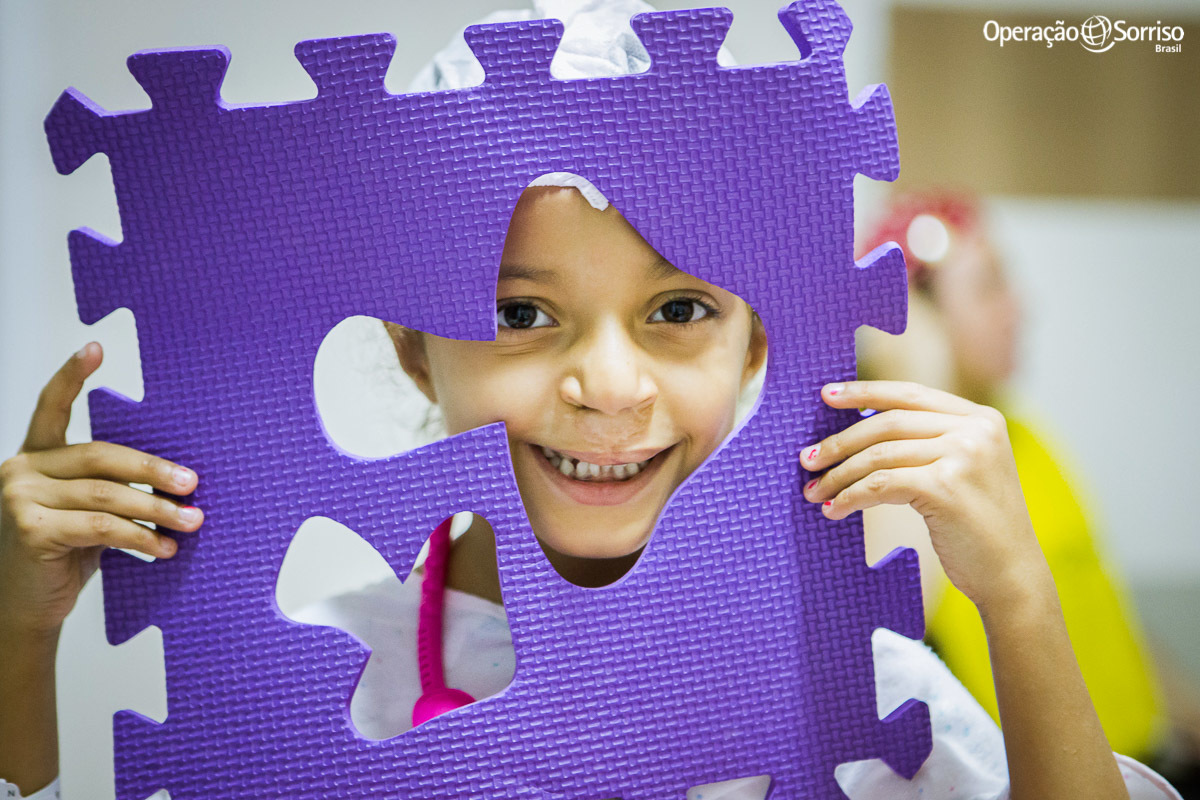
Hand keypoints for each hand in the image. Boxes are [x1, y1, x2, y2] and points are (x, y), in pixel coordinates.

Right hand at [0, 343, 202, 634]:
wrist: (23, 608)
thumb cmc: (61, 556)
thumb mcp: (86, 513)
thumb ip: (111, 489)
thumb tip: (175, 479)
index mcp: (36, 457)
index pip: (51, 407)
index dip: (72, 376)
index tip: (94, 348)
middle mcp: (21, 469)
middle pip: (101, 456)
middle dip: (154, 470)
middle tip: (193, 484)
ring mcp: (20, 498)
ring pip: (107, 495)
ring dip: (157, 510)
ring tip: (191, 521)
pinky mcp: (30, 529)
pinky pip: (100, 527)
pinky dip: (139, 538)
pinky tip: (163, 547)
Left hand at [800, 380, 1048, 612]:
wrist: (1012, 577)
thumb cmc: (978, 529)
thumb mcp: (965, 471)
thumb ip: (929, 443)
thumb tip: (858, 432)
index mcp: (981, 419)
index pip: (910, 394)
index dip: (864, 392)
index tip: (827, 394)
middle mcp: (975, 430)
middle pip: (888, 423)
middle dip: (840, 441)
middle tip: (807, 458)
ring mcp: (963, 456)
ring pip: (879, 455)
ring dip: (838, 475)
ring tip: (813, 490)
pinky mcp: (945, 487)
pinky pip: (880, 484)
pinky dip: (850, 496)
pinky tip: (834, 509)